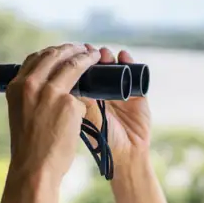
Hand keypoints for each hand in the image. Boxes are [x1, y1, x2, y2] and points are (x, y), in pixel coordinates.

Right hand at [4, 43, 101, 183]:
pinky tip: (102, 75)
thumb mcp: (21, 114)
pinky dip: (94, 78)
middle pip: (53, 55)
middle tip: (82, 49)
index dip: (52, 52)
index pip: (35, 58)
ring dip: (85, 55)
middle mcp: (30, 84)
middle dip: (70, 48)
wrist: (34, 169)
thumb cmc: (29, 148)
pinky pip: (84, 87)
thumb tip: (46, 91)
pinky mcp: (68, 102)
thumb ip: (31, 99)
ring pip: (72, 64)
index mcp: (15, 86)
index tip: (63, 52)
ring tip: (95, 55)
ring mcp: (50, 92)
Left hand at [81, 47, 151, 167]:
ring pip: (115, 66)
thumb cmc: (102, 139)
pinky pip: (135, 73)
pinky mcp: (138, 93)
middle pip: (98, 66)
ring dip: (109, 57)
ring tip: (104, 53)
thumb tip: (64, 79)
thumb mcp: (85, 117)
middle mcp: (104, 91)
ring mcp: (122, 91)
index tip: (71, 52)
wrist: (125, 154)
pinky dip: (130, 62)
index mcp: (89, 97)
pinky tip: (124, 56)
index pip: (82, 73)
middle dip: (92, 56)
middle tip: (87, 49)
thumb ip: (78, 100)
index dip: (77, 61)